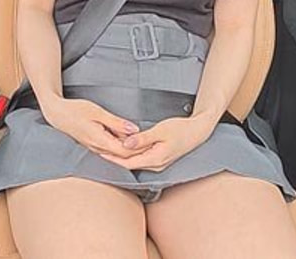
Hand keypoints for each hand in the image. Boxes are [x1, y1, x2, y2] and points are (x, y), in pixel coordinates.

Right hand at [41, 96, 146, 158]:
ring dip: (131, 150)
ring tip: (146, 143)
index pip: (125, 152)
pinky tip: (129, 140)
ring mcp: (95, 148)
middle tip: (154, 144)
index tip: (152, 143)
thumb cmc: (75, 110)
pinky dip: (122, 146)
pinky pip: (111, 150)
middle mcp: (98, 148)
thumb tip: (134, 130)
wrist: (57, 114)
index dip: (140, 149)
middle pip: (123, 156)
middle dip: (138, 151)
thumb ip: (117, 123)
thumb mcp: (98, 112)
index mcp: (99, 140)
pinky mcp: (94, 145)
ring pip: (117, 154)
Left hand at [96, 116, 213, 171]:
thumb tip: (126, 144)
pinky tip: (123, 147)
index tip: (100, 153)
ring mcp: (157, 163)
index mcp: (155, 159)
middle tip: (98, 150)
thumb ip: (142, 139)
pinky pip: (140, 158)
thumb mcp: (160, 131)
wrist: (197, 132)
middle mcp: (155, 165)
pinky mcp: (158, 158)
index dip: (113, 159)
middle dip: (114, 158)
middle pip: (129, 164)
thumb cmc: (181, 129)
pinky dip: (130, 154)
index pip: (128, 163)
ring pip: (135, 162)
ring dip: (121, 156)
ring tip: (106, 148)